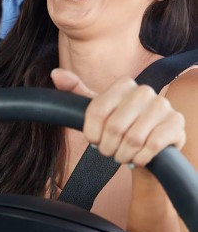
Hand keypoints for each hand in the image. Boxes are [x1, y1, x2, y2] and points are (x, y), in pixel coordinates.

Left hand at [51, 68, 185, 166]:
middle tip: (108, 152)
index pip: (96, 111)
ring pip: (132, 138)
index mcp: (123, 84)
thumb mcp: (97, 110)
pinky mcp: (176, 124)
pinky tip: (138, 159)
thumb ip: (76, 92)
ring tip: (122, 156)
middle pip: (114, 127)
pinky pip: (152, 146)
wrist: (150, 146)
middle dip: (107, 147)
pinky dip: (140, 158)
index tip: (94, 140)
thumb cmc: (120, 125)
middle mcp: (145, 91)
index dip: (92, 133)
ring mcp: (163, 106)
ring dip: (123, 154)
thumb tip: (55, 73)